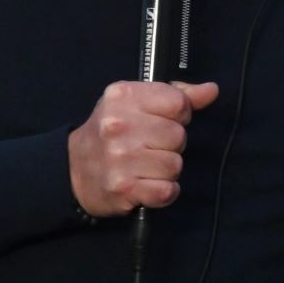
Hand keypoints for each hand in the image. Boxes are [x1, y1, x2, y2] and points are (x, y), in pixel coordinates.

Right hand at [67, 80, 217, 216]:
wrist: (72, 170)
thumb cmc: (111, 132)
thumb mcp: (135, 103)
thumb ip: (176, 95)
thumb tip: (211, 90)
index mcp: (123, 97)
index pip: (178, 103)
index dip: (179, 114)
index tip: (164, 121)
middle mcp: (118, 126)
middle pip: (178, 135)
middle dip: (171, 144)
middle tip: (150, 147)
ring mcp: (119, 158)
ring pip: (175, 165)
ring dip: (166, 170)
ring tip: (146, 166)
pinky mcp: (123, 189)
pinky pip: (167, 191)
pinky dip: (163, 192)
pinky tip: (148, 185)